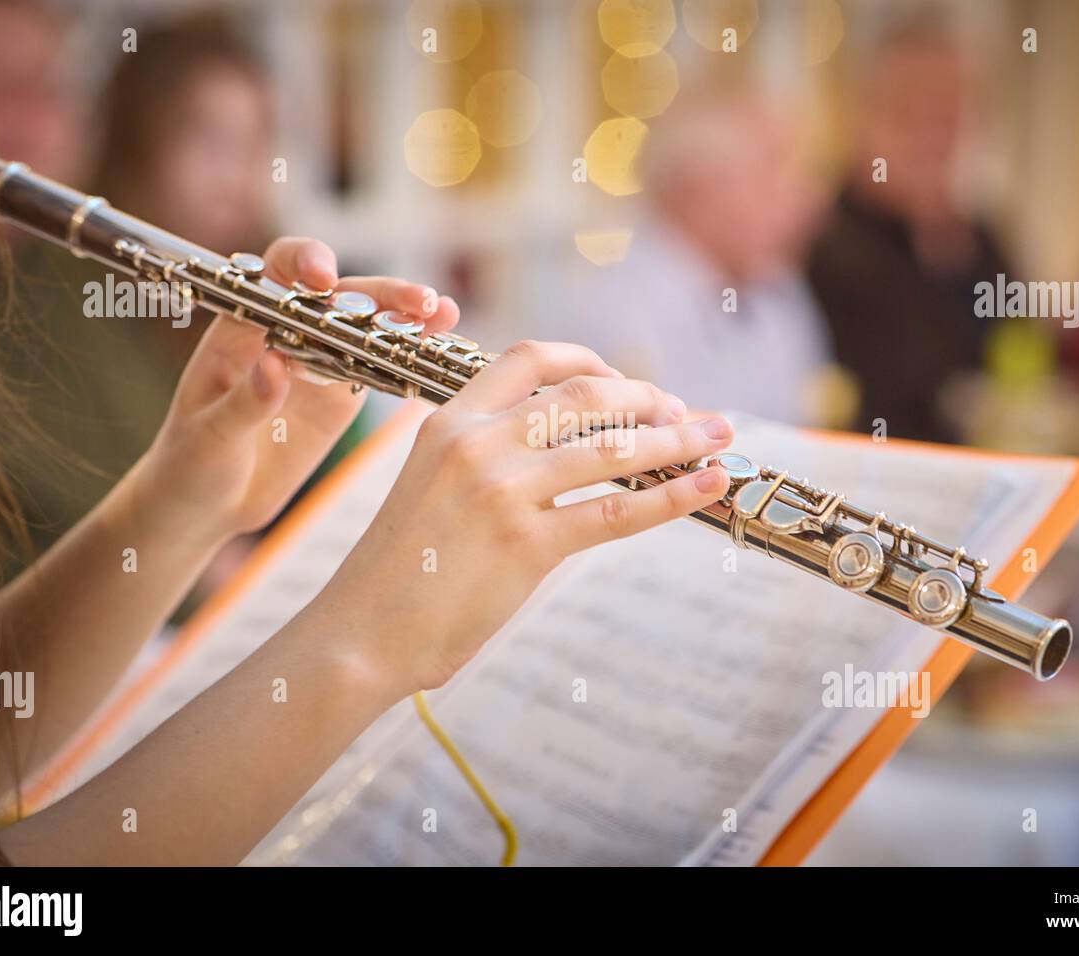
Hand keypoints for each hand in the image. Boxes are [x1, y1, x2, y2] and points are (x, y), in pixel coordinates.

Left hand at [129, 237, 459, 545]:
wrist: (209, 504)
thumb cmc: (191, 463)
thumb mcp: (208, 436)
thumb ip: (243, 401)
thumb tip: (275, 365)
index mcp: (242, 327)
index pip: (275, 273)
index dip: (302, 264)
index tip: (323, 278)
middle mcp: (287, 334)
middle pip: (340, 295)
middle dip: (381, 293)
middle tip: (417, 302)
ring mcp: (320, 364)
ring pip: (369, 329)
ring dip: (408, 319)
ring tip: (443, 316)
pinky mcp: (343, 396)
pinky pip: (380, 371)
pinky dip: (411, 360)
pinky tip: (442, 352)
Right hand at [307, 340, 733, 697]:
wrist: (360, 633)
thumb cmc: (400, 566)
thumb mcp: (429, 482)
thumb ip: (484, 451)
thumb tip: (562, 443)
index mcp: (450, 418)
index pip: (534, 357)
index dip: (592, 361)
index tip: (627, 381)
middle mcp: (478, 442)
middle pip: (588, 395)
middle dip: (651, 398)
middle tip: (687, 415)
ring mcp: (504, 491)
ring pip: (615, 448)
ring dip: (679, 440)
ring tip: (719, 440)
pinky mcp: (527, 545)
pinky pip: (619, 511)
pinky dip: (674, 496)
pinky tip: (709, 486)